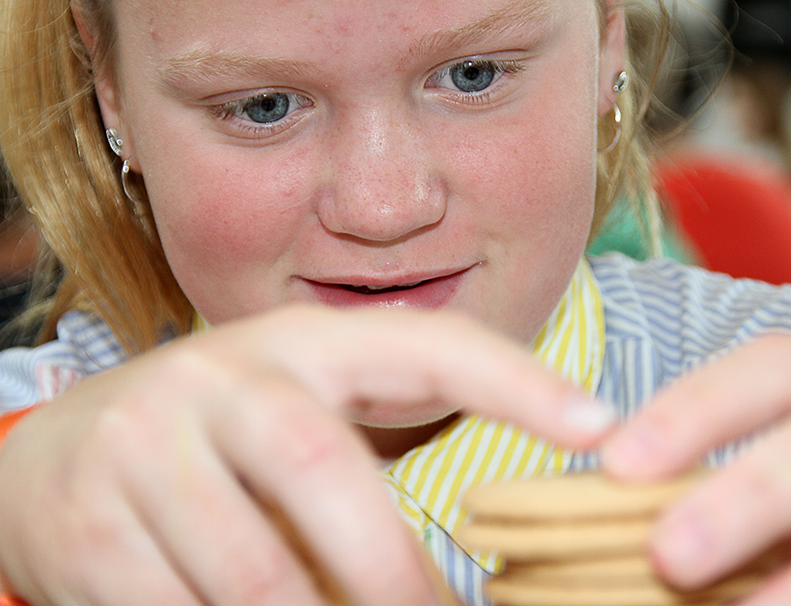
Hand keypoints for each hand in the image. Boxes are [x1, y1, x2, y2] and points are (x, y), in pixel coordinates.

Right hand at [0, 305, 614, 605]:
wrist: (67, 451)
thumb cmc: (224, 444)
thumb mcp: (303, 423)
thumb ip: (373, 467)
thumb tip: (460, 568)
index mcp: (302, 343)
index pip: (424, 345)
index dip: (513, 379)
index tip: (599, 427)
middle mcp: (224, 374)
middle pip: (326, 468)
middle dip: (394, 571)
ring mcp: (147, 440)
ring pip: (253, 569)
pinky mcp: (87, 518)